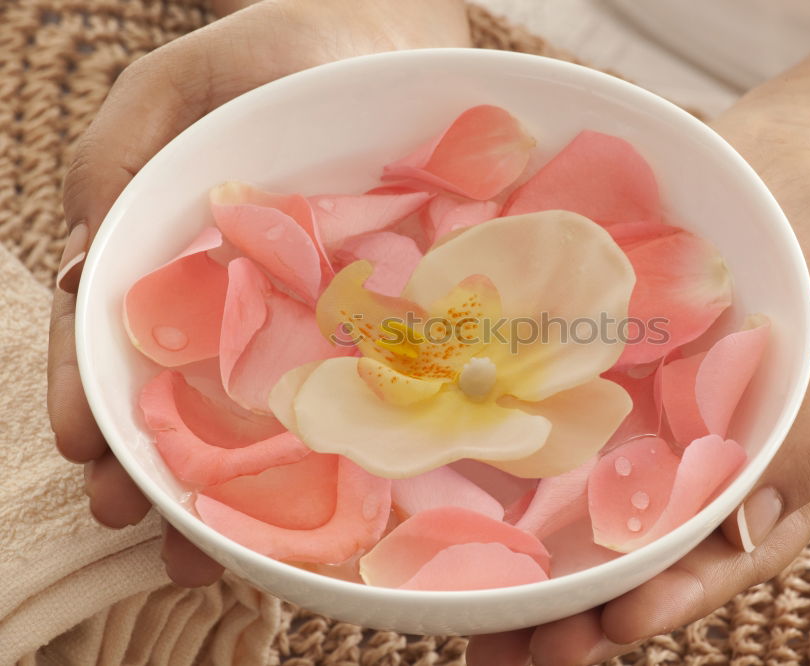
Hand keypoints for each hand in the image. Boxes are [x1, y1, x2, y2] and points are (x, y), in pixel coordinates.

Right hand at [48, 0, 468, 586]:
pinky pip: (353, 382)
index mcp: (176, 260)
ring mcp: (308, 315)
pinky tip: (317, 499)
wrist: (378, 35)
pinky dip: (330, 440)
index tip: (84, 449)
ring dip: (231, 481)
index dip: (93, 397)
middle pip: (183, 395)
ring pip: (262, 410)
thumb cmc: (271, 54)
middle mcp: (239, 302)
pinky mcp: (377, 314)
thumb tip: (84, 271)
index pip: (115, 343)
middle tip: (140, 522)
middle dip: (154, 465)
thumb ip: (116, 164)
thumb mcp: (171, 91)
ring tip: (210, 547)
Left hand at [466, 117, 809, 664]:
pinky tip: (439, 494)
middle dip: (566, 610)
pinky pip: (536, 424)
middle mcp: (676, 464)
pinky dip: (494, 462)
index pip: (707, 559)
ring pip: (567, 506)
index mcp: (752, 479)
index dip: (660, 599)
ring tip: (456, 615)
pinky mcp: (578, 375)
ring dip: (516, 562)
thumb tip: (745, 538)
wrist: (775, 172)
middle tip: (507, 653)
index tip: (606, 628)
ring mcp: (623, 422)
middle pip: (621, 554)